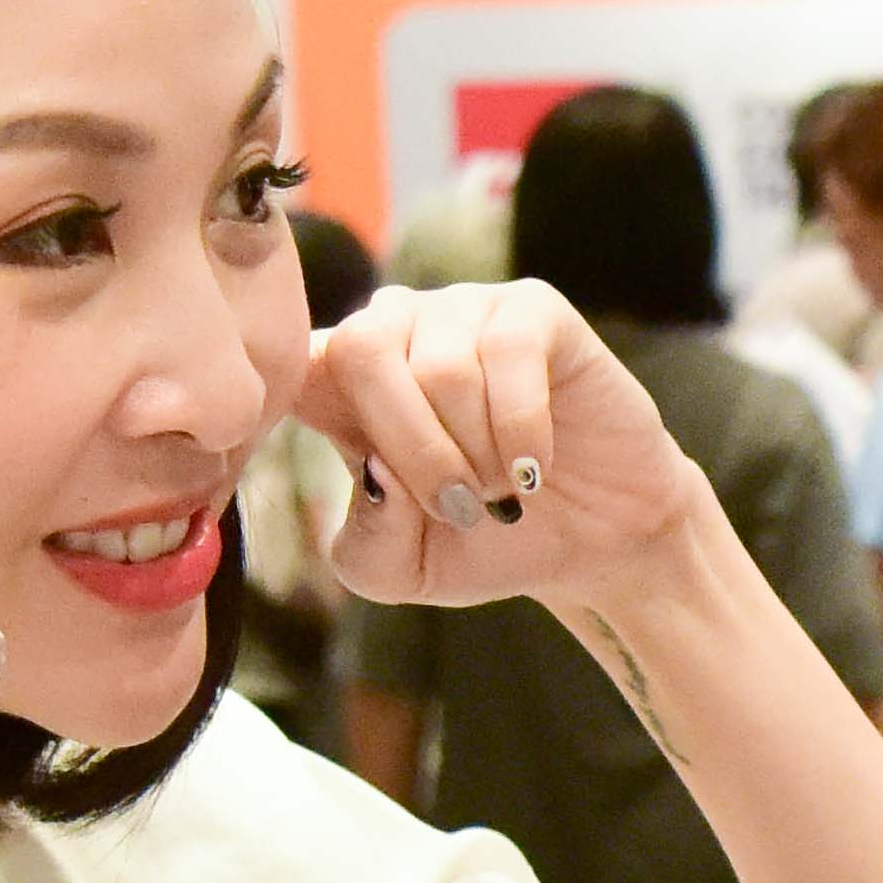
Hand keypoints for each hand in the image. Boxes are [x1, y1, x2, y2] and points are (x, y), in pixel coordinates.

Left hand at [300, 283, 726, 617]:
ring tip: (503, 488)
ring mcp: (463, 311)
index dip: (309, 408)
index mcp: (339, 384)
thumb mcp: (401, 572)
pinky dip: (522, 430)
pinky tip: (535, 466)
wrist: (595, 543)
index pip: (286, 361)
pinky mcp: (533, 311)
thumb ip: (365, 539)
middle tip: (458, 506)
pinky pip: (510, 353)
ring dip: (478, 451)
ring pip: (442, 365)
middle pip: (361, 351)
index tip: (349, 471)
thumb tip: (378, 471)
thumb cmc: (484, 547)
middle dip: (412, 449)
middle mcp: (394, 330)